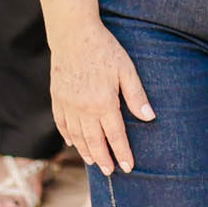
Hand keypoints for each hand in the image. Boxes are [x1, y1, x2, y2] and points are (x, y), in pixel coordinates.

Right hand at [50, 20, 154, 174]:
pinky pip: (61, 123)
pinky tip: (72, 143)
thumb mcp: (126, 70)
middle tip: (111, 172)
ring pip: (77, 136)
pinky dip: (67, 136)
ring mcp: (68, 104)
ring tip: (95, 163)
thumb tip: (150, 118)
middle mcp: (84, 109)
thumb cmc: (105, 49)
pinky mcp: (57, 98)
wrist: (73, 34)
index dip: (122, 153)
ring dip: (86, 151)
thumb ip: (136, 96)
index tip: (128, 167)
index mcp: (103, 103)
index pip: (115, 135)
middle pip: (94, 141)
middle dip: (104, 158)